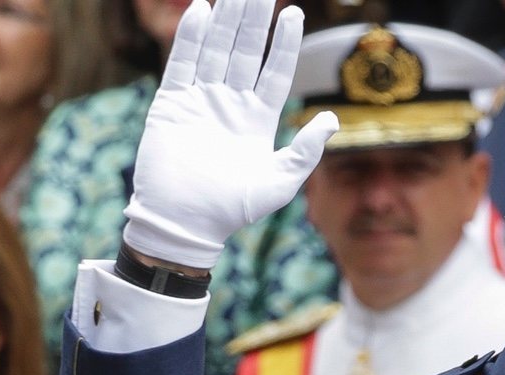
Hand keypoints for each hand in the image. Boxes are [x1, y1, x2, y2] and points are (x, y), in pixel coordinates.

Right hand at [121, 0, 336, 271]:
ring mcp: (200, 100)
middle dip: (253, 21)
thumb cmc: (235, 209)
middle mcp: (230, 103)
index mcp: (258, 118)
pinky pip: (182, 64)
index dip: (284, 43)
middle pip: (245, 52)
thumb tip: (333, 118)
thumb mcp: (281, 180)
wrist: (187, 224)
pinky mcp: (171, 104)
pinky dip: (190, 38)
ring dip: (224, 21)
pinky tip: (201, 11)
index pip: (275, 70)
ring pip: (215, 51)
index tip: (295, 13)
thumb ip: (306, 149)